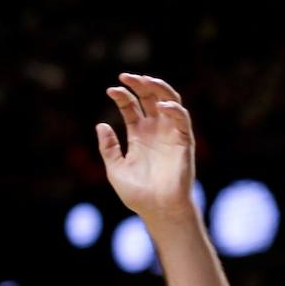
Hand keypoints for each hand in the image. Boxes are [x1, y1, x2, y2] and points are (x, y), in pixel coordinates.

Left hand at [97, 74, 196, 224]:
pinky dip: (174, 109)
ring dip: (158, 89)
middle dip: (139, 85)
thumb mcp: (115, 168)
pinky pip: (183, 119)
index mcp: (138, 136)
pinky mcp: (184, 141)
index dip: (122, 97)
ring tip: (145, 81)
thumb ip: (108, 147)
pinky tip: (161, 106)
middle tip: (125, 76)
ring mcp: (170, 134)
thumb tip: (101, 124)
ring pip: (169, 102)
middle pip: (150, 99)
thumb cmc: (137, 193)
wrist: (157, 209)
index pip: (131, 108)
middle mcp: (155, 131)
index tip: (110, 90)